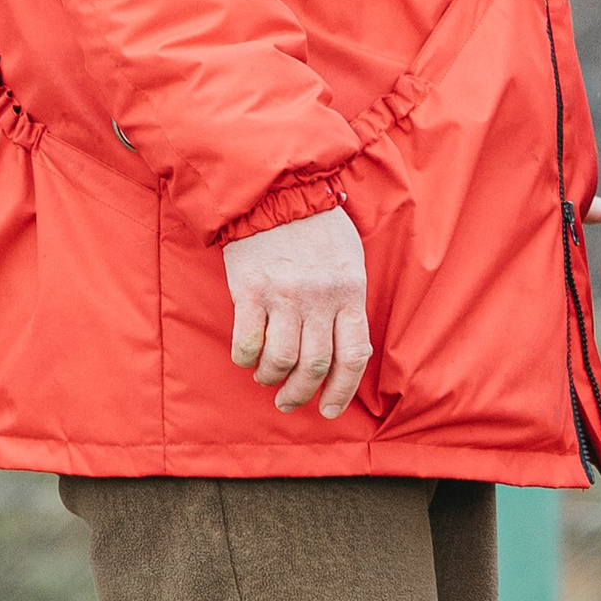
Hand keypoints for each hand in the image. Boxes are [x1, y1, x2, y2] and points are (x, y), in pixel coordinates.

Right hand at [224, 207, 372, 416]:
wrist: (275, 191)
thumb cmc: (316, 229)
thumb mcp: (349, 262)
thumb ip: (348, 303)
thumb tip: (344, 353)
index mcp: (350, 291)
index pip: (353, 356)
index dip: (342, 391)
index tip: (328, 410)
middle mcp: (319, 296)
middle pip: (314, 365)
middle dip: (301, 393)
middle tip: (290, 401)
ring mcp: (284, 293)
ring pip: (281, 360)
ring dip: (271, 378)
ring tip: (267, 378)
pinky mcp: (250, 288)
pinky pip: (247, 341)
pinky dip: (246, 358)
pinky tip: (247, 357)